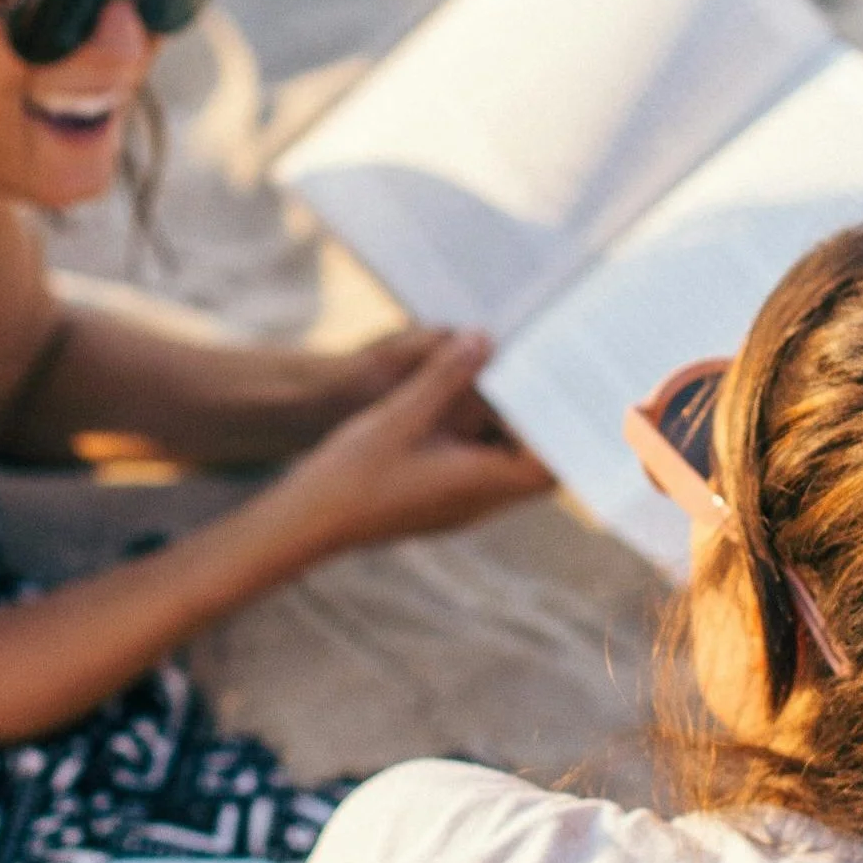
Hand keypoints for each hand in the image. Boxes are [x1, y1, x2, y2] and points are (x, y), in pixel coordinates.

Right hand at [270, 331, 551, 554]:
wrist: (304, 522)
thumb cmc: (351, 475)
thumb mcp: (400, 414)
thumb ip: (445, 377)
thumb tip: (483, 340)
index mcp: (478, 486)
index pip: (547, 467)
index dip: (558, 429)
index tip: (558, 388)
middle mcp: (475, 502)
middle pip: (528, 464)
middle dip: (532, 418)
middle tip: (535, 371)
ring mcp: (455, 504)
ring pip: (499, 463)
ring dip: (500, 424)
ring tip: (499, 373)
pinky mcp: (434, 499)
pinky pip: (471, 466)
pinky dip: (475, 435)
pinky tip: (458, 397)